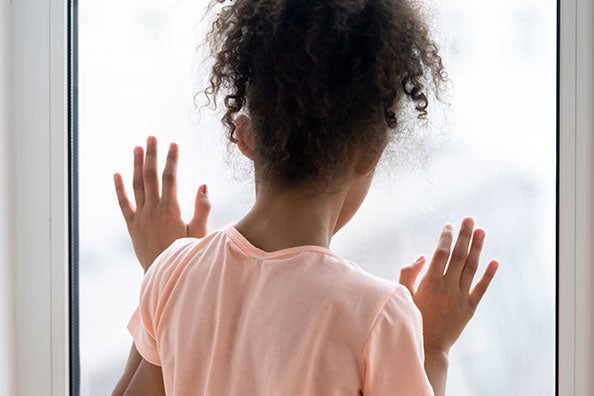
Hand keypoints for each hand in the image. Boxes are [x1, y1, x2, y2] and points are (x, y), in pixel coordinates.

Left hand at [113, 136, 211, 271]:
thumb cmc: (186, 254)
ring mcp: (140, 217)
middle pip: (151, 177)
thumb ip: (202, 209)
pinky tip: (116, 174)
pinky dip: (119, 189)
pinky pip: (123, 204)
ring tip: (138, 148)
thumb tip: (203, 185)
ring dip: (137, 165)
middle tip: (152, 137)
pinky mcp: (132, 226)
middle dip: (152, 155)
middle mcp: (153, 210)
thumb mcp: (199, 233)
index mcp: (170, 210)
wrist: (164, 276)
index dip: (172, 160)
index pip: (171, 178)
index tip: (174, 144)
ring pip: (137, 186)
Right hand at [399, 217, 498, 354]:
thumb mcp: (403, 295)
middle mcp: (447, 287)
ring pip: (471, 268)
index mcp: (430, 283)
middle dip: (464, 235)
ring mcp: (460, 298)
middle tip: (469, 218)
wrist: (427, 347)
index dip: (446, 238)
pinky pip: (481, 288)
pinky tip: (495, 261)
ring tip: (481, 230)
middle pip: (458, 256)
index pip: (440, 254)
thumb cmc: (411, 319)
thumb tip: (421, 256)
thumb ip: (409, 274)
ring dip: (477, 248)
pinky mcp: (469, 308)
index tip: (449, 226)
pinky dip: (489, 275)